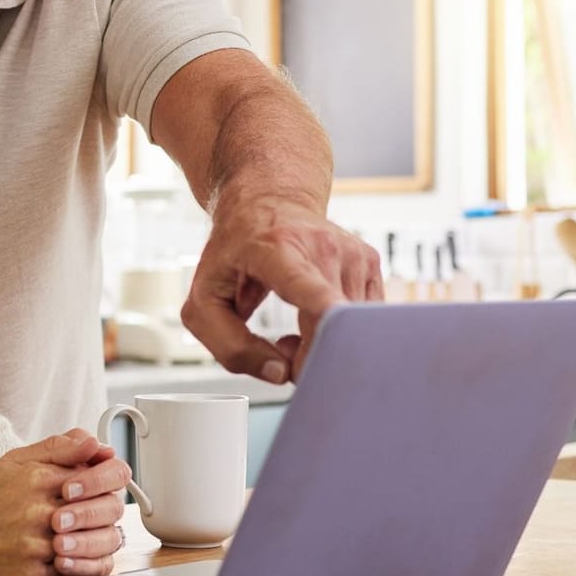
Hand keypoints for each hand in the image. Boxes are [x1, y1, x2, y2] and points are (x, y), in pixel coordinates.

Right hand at [0, 431, 130, 575]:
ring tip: (84, 533)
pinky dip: (87, 565)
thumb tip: (96, 443)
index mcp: (41, 479)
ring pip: (100, 543)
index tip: (102, 483)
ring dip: (100, 537)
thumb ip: (59, 447)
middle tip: (95, 510)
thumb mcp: (17, 460)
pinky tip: (76, 556)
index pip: (103, 474)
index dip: (110, 478)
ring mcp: (38, 546)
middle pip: (108, 509)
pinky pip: (81, 573)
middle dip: (108, 508)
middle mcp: (41, 512)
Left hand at [182, 191, 380, 384]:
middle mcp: (322, 246)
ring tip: (295, 327)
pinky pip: (363, 320)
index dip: (324, 312)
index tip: (336, 327)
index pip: (308, 286)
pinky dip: (340, 332)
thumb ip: (230, 346)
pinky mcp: (370, 263)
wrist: (267, 202)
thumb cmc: (234, 252)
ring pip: (351, 329)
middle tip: (281, 349)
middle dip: (309, 359)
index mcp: (277, 250)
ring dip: (323, 345)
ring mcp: (352, 253)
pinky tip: (316, 317)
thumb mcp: (205, 300)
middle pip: (333, 324)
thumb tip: (280, 373)